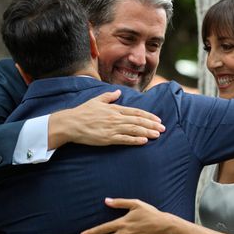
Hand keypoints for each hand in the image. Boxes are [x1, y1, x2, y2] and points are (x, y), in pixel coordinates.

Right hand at [48, 90, 164, 148]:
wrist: (71, 123)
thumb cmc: (83, 112)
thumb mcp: (96, 100)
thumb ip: (109, 96)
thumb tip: (118, 92)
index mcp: (115, 109)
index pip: (136, 112)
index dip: (149, 116)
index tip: (158, 119)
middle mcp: (116, 118)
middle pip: (138, 121)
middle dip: (152, 125)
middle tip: (163, 128)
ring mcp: (112, 128)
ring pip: (134, 130)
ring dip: (147, 132)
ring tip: (157, 135)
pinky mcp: (107, 138)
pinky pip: (124, 139)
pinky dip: (135, 140)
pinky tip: (144, 141)